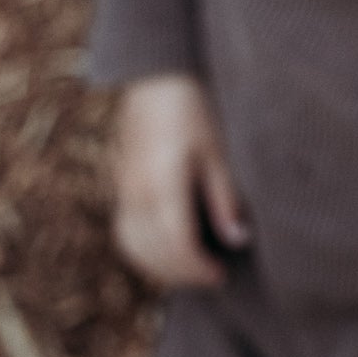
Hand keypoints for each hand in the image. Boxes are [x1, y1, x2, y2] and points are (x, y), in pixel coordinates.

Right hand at [110, 73, 250, 288]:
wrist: (156, 80)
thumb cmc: (193, 111)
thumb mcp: (217, 152)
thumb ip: (224, 198)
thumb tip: (238, 240)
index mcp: (163, 185)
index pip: (178, 246)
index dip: (199, 269)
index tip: (221, 274)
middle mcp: (136, 194)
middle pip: (155, 254)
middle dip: (184, 274)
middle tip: (213, 276)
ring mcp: (123, 192)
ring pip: (135, 248)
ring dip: (162, 268)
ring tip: (192, 269)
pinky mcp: (120, 188)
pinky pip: (125, 234)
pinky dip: (144, 253)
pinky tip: (167, 253)